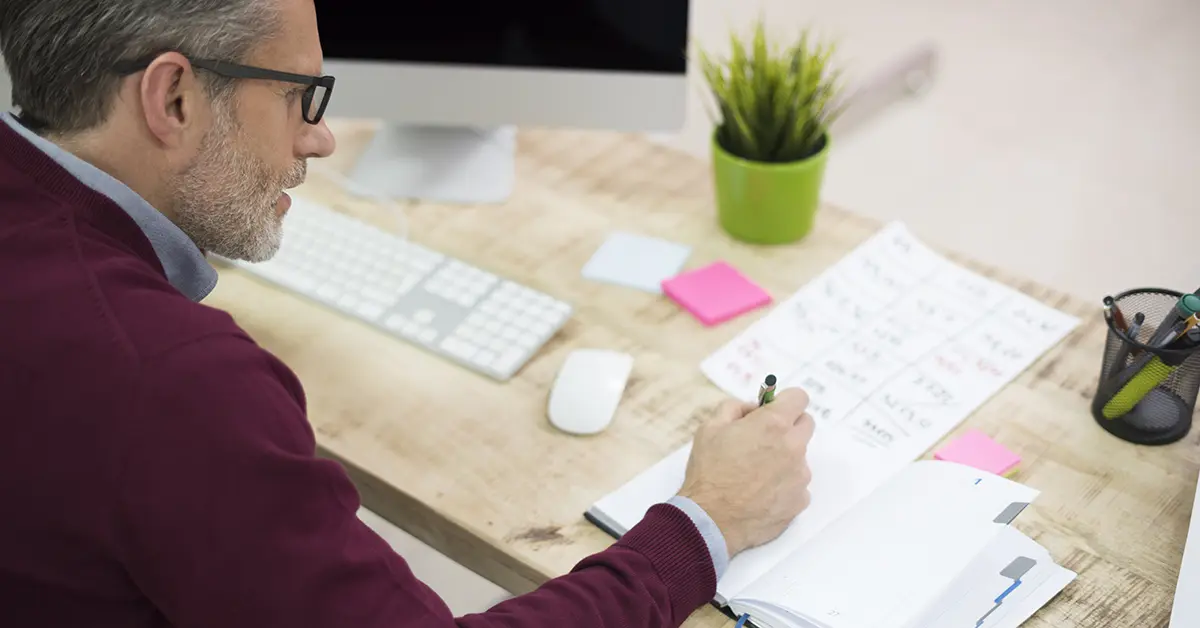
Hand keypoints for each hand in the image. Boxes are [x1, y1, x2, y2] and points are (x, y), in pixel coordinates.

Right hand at [678, 388, 814, 556]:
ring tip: (755, 474)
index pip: (799, 398)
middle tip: (764, 440)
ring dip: (784, 458)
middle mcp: (793, 447)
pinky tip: (761, 493)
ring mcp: (800, 475)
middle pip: (806, 424)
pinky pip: (798, 485)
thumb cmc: (708, 473)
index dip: (785, 401)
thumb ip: (734, 408)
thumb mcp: (710, 428)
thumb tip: (752, 408)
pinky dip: (784, 485)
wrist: (710, 519)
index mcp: (773, 424)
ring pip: (800, 457)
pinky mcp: (800, 500)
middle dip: (788, 427)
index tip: (774, 410)